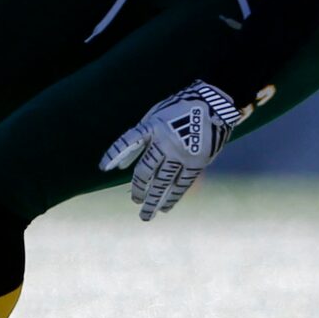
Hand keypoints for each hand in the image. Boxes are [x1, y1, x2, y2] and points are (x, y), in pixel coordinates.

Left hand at [99, 80, 246, 220]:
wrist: (215, 103)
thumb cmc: (180, 109)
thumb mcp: (156, 116)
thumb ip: (139, 139)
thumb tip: (121, 167)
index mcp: (153, 126)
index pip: (128, 142)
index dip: (114, 154)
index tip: (103, 167)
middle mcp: (165, 142)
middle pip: (146, 171)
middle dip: (139, 188)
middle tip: (135, 201)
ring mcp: (182, 153)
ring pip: (163, 182)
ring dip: (153, 200)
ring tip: (146, 215)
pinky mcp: (197, 161)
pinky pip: (182, 183)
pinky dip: (173, 197)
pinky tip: (165, 207)